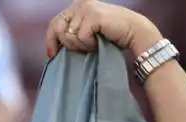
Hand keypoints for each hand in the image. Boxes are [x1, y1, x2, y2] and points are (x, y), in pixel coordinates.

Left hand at [46, 0, 162, 57]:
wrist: (134, 33)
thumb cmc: (111, 35)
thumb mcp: (86, 31)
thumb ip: (71, 32)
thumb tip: (52, 48)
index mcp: (77, 5)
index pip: (54, 22)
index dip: (50, 40)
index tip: (52, 54)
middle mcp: (79, 3)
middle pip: (58, 29)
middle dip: (67, 44)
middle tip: (82, 49)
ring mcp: (85, 8)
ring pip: (69, 36)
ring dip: (81, 46)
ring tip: (94, 43)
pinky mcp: (93, 16)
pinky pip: (80, 37)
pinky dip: (89, 45)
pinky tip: (99, 42)